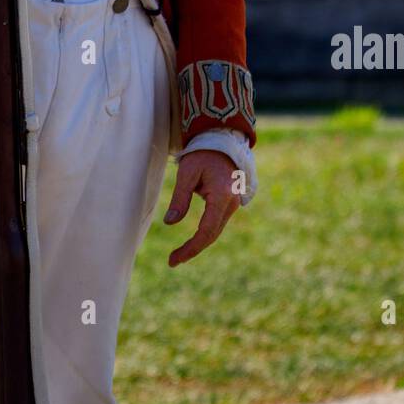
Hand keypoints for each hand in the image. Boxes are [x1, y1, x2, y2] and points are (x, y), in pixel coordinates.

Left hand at [163, 150, 241, 267]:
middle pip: (212, 235)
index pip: (206, 230)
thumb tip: (170, 223)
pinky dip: (204, 235)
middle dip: (192, 250)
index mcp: (221, 195)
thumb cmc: (202, 154)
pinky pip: (217, 224)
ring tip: (178, 255)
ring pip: (215, 231)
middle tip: (172, 261)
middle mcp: (232, 203)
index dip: (190, 248)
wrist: (222, 142)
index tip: (173, 259)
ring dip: (198, 244)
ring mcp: (233, 204)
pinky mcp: (230, 204)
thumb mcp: (187, 172)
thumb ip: (180, 198)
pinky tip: (191, 242)